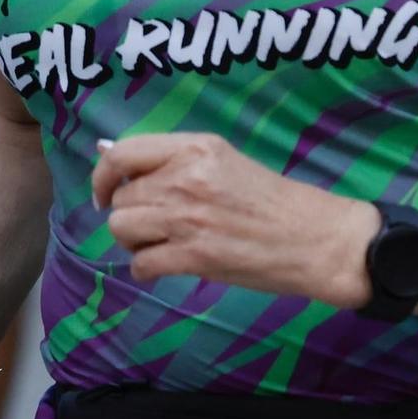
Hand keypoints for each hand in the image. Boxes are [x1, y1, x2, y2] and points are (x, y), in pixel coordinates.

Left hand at [91, 132, 377, 306]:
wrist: (315, 238)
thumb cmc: (272, 200)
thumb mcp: (223, 162)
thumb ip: (172, 161)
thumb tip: (108, 155)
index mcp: (195, 149)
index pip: (122, 153)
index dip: (102, 175)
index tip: (106, 193)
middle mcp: (185, 178)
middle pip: (121, 198)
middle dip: (130, 215)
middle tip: (154, 226)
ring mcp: (188, 218)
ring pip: (123, 230)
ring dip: (134, 241)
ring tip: (160, 244)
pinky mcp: (194, 257)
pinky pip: (141, 264)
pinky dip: (147, 269)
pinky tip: (167, 266)